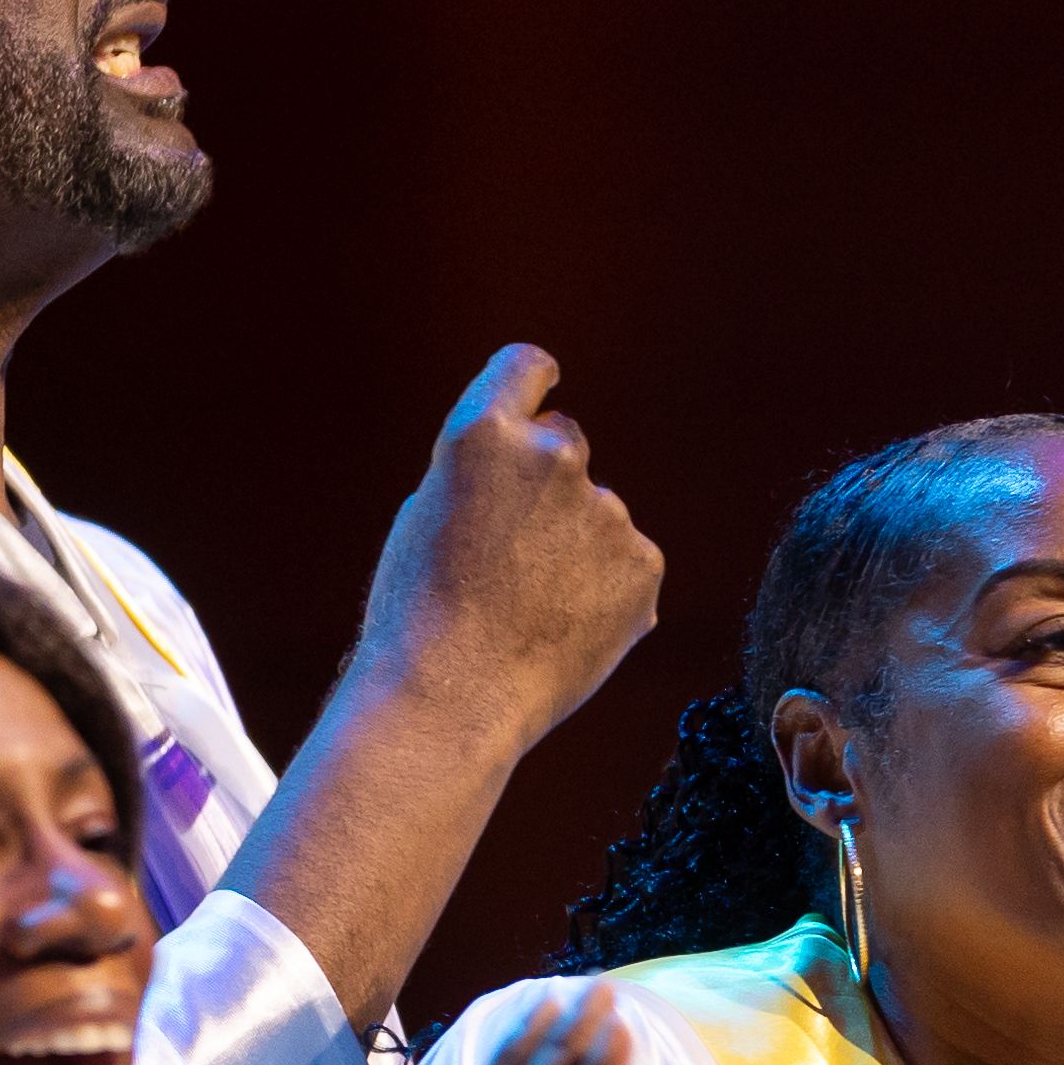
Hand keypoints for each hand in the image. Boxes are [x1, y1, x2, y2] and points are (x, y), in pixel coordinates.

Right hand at [353, 343, 662, 748]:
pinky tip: (565, 628)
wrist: (454, 697)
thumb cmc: (419, 615)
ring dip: (577, 546)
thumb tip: (530, 476)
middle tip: (513, 552)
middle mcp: (554, 456)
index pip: (525, 367)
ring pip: (598, 515)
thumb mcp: (429, 515)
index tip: (546, 384)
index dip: (535, 379)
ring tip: (531, 607)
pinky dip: (606, 590)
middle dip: (549, 484)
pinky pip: (628, 564)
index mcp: (484, 433)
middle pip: (566, 444)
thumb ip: (486, 475)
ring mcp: (606, 511)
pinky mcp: (644, 564)